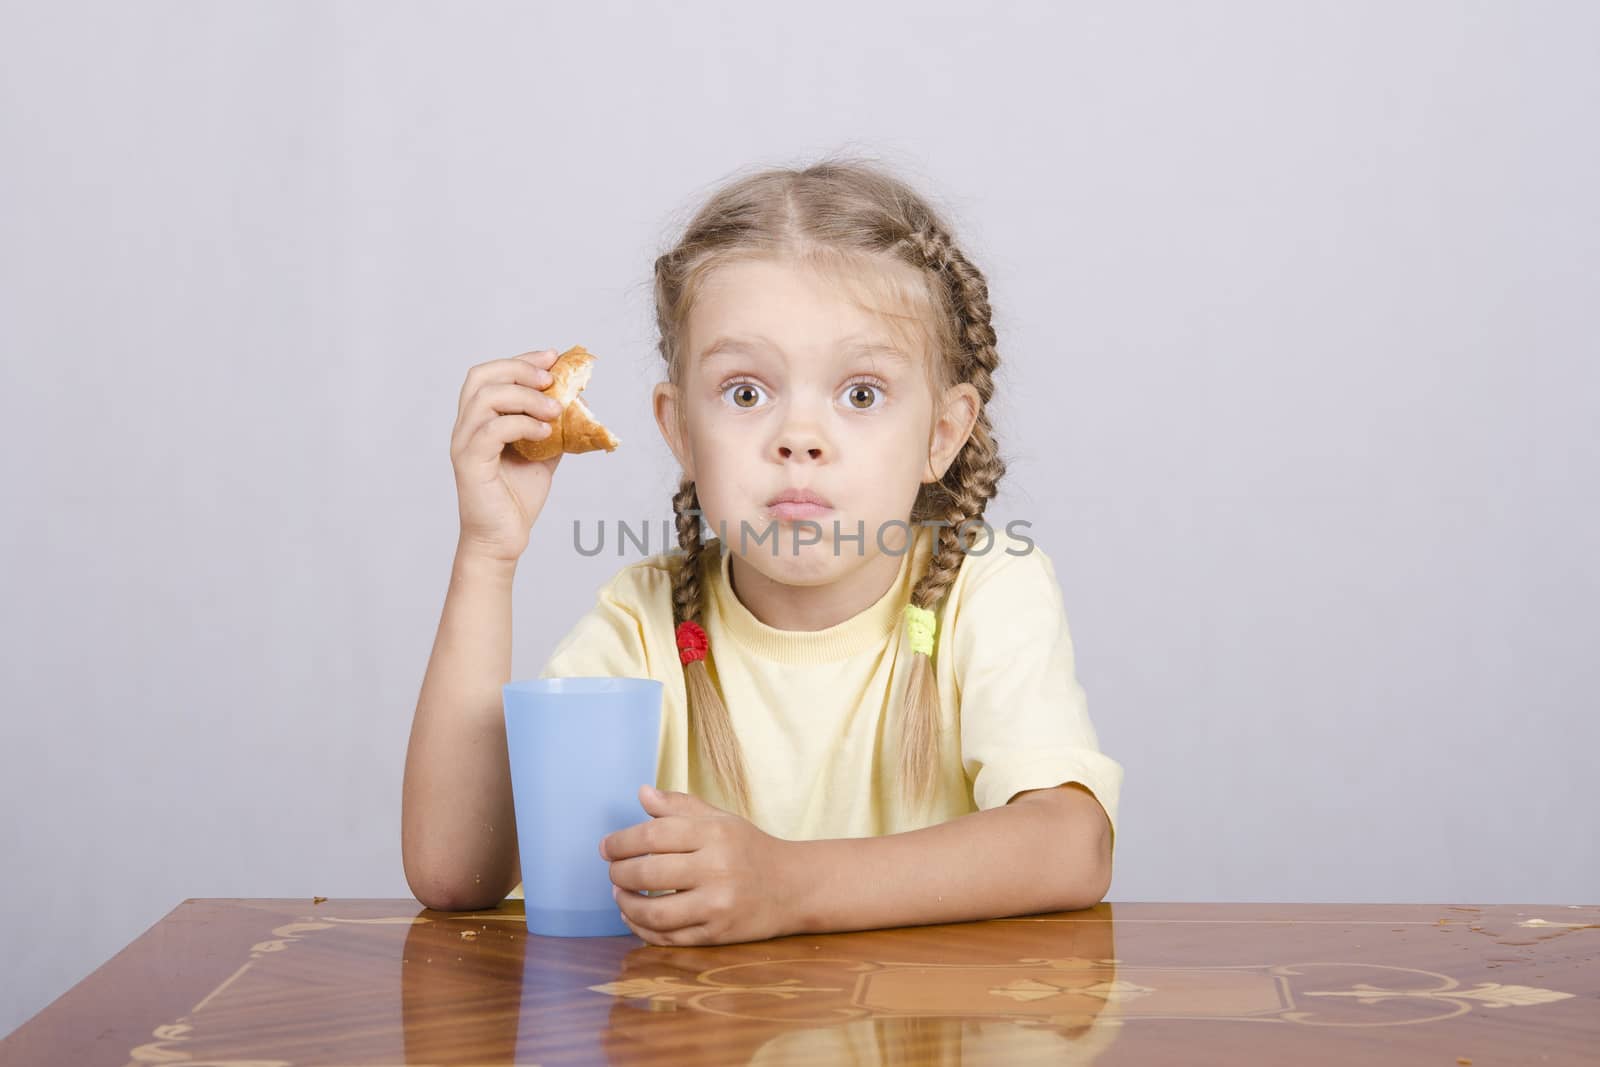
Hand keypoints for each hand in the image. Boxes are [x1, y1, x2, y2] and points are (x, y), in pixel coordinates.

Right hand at [449, 348, 567, 562]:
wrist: (504, 538)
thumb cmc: (518, 497)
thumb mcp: (544, 454)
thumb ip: (554, 427)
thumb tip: (579, 401)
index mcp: (479, 420)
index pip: (491, 374)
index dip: (521, 359)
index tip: (552, 356)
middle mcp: (465, 426)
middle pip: (481, 377)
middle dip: (520, 369)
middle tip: (551, 379)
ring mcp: (464, 443)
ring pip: (485, 399)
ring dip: (525, 398)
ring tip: (555, 411)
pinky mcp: (469, 463)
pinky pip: (491, 430)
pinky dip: (521, 424)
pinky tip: (544, 433)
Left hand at [600, 785, 797, 945]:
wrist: (794, 887)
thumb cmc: (750, 848)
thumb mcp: (721, 819)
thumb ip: (680, 806)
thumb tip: (642, 793)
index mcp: (715, 833)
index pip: (653, 835)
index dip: (621, 841)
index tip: (605, 847)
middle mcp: (717, 868)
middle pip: (649, 873)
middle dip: (619, 873)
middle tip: (612, 871)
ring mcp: (718, 905)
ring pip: (654, 912)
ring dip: (626, 904)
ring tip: (619, 894)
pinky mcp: (718, 934)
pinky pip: (669, 938)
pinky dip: (643, 929)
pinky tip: (634, 917)